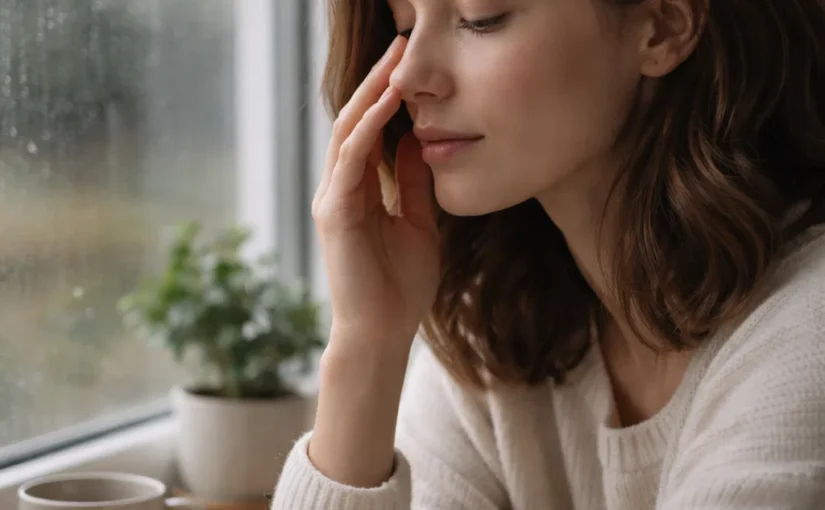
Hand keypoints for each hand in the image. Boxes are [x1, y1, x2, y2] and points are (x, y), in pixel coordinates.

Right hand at [312, 36, 439, 352]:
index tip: (411, 66)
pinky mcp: (334, 213)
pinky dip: (368, 128)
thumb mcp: (417, 222)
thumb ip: (414, 184)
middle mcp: (340, 190)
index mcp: (358, 192)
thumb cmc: (400, 285)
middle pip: (354, 121)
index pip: (369, 132)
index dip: (387, 97)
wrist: (384, 331)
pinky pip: (351, 160)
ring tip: (394, 60)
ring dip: (372, 94)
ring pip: (347, 132)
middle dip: (378, 82)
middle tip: (400, 46)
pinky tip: (388, 102)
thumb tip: (421, 143)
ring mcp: (333, 200)